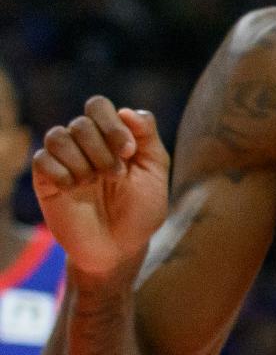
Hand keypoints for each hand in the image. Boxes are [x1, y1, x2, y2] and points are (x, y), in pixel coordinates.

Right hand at [32, 97, 169, 285]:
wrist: (120, 248)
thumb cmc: (141, 209)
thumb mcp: (154, 171)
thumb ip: (147, 136)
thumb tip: (127, 111)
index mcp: (110, 137)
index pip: (98, 106)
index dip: (113, 124)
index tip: (128, 152)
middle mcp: (84, 145)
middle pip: (82, 121)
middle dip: (102, 147)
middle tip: (115, 174)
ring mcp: (64, 162)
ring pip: (58, 136)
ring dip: (82, 160)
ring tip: (94, 182)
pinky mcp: (45, 181)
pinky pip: (42, 159)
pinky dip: (62, 173)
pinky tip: (74, 189)